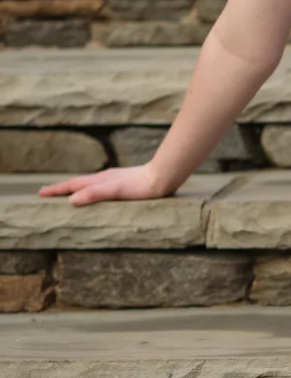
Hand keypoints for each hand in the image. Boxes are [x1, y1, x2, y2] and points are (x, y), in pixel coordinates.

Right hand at [37, 162, 169, 206]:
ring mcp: (115, 181)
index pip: (72, 185)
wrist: (163, 177)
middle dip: (62, 188)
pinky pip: (102, 189)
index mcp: (99, 180)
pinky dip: (93, 192)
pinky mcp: (125, 185)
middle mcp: (105, 178)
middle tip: (47, 192)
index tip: (40, 193)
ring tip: (68, 194)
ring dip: (76, 189)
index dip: (56, 190)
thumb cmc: (141, 186)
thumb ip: (95, 194)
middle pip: (78, 183)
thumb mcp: (115, 191)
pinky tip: (100, 196)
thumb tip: (71, 199)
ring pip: (90, 185)